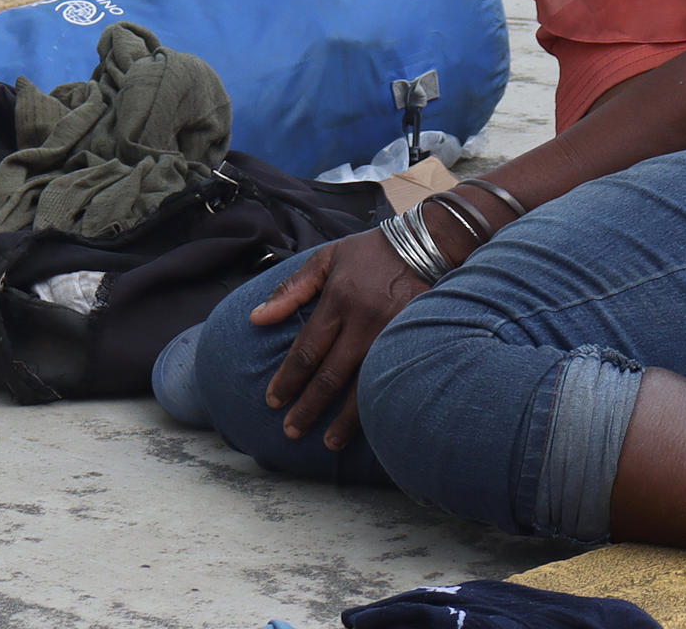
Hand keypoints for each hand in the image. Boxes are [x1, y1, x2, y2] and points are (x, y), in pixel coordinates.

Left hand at [251, 228, 430, 446]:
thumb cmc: (372, 252)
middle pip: (330, 375)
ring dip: (344, 420)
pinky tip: (368, 425)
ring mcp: (393, 333)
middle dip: (308, 407)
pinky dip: (377, 405)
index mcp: (339, 299)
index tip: (273, 401)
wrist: (429, 241)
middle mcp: (364, 319)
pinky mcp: (416, 340)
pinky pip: (391, 380)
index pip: (307, 350)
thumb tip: (256, 318)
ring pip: (363, 387)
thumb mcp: (328, 259)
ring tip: (328, 443)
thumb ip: (292, 289)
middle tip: (291, 431)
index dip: (288, 379)